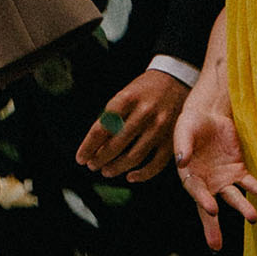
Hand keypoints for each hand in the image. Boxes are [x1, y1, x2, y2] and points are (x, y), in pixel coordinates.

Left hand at [76, 68, 190, 182]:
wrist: (176, 79)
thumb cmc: (143, 90)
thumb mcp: (124, 94)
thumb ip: (111, 118)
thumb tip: (93, 146)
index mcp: (126, 99)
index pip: (101, 129)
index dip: (88, 147)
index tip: (81, 158)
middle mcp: (144, 113)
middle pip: (116, 144)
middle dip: (100, 159)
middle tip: (92, 166)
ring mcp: (160, 127)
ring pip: (134, 156)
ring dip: (116, 168)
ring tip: (106, 171)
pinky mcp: (173, 139)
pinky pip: (156, 164)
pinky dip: (142, 174)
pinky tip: (130, 176)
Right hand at [173, 70, 256, 252]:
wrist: (209, 115)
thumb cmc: (191, 124)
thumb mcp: (184, 130)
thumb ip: (183, 145)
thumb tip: (182, 160)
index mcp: (189, 175)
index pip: (196, 191)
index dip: (203, 200)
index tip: (212, 209)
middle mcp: (206, 183)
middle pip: (210, 207)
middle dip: (213, 226)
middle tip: (216, 245)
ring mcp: (223, 179)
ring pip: (233, 198)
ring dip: (242, 208)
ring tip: (253, 218)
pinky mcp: (238, 170)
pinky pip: (249, 184)